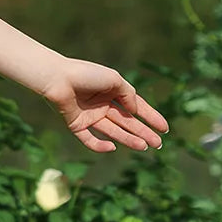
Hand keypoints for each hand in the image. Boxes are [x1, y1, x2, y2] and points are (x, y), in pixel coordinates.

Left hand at [39, 57, 168, 152]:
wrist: (56, 78)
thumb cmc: (86, 74)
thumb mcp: (114, 79)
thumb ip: (128, 94)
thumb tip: (136, 111)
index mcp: (111, 91)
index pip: (135, 107)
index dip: (150, 117)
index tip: (165, 128)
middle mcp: (101, 105)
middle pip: (126, 122)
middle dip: (143, 132)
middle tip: (158, 144)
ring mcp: (89, 116)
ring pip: (112, 132)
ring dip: (128, 139)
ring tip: (144, 146)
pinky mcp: (76, 125)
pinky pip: (89, 139)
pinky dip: (100, 146)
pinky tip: (112, 147)